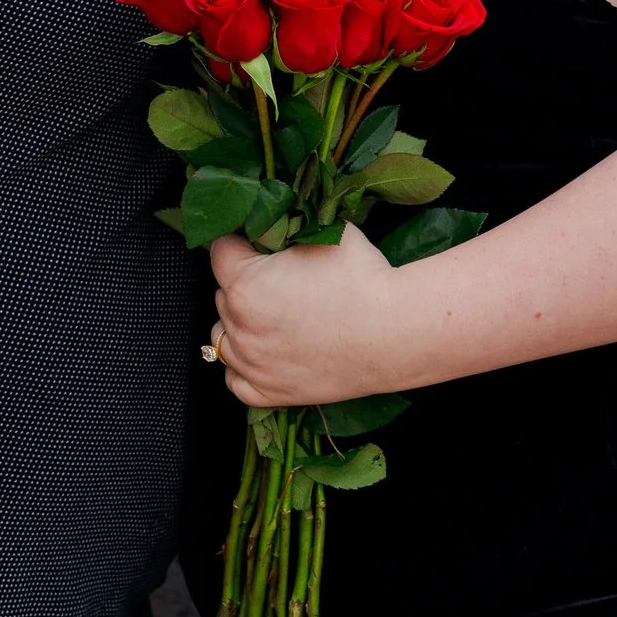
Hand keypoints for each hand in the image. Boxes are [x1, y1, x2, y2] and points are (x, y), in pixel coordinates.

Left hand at [209, 224, 407, 408]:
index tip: (258, 244)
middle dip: (244, 284)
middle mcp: (240, 326)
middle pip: (222, 295)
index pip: (220, 251)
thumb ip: (289, 229)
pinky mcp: (269, 392)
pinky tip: (264, 353)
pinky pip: (235, 380)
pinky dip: (243, 367)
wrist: (396, 331)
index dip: (241, 242)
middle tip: (279, 281)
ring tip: (272, 318)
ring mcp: (252, 364)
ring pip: (223, 337)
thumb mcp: (325, 232)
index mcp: (245, 284)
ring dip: (239, 324)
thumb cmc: (364, 279)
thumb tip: (278, 224)